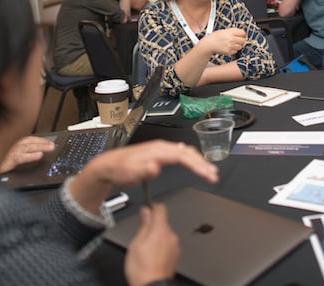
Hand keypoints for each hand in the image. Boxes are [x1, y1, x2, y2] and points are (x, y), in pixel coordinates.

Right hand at [0, 136, 54, 173]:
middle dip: (42, 141)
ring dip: (40, 146)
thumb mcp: (2, 153)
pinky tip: (39, 155)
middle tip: (52, 144)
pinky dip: (31, 156)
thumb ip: (13, 150)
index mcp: (10, 141)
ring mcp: (9, 150)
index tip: (47, 141)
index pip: (27, 138)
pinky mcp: (8, 159)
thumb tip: (27, 152)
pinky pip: (22, 157)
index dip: (38, 139)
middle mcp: (10, 143)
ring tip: (50, 147)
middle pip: (29, 141)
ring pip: (28, 147)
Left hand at [84, 140, 217, 187]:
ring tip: (210, 172)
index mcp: (156, 150)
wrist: (109, 165)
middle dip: (203, 163)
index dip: (197, 165)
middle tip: (213, 175)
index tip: (207, 174)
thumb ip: (142, 171)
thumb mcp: (128, 173)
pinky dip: (193, 160)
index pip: (182, 155)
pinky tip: (197, 166)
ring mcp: (161, 149)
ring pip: (186, 152)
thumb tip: (155, 167)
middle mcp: (161, 147)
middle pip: (188, 152)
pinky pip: (182, 154)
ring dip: (200, 161)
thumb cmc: (119, 169)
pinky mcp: (161, 154)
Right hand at [125, 204, 178, 285]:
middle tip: (141, 236)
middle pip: (162, 222)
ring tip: (145, 250)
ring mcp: (175, 246)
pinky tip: (152, 256)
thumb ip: (143, 225)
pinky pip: (168, 245)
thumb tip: (145, 211)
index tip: (146, 210)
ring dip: (157, 237)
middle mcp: (171, 236)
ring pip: (165, 234)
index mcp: (160, 230)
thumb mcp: (136, 243)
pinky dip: (161, 247)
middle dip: (152, 226)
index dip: (152, 207)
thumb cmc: (142, 269)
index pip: (160, 208)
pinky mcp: (175, 256)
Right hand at [200, 27, 246, 56]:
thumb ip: (233, 31)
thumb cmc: (216, 37)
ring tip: (233, 44)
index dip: (243, 34)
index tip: (242, 35)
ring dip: (238, 45)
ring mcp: (230, 46)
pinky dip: (234, 50)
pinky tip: (229, 47)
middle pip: (243, 40)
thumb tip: (242, 32)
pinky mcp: (228, 52)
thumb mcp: (224, 30)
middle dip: (242, 40)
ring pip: (240, 46)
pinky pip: (236, 51)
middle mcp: (231, 39)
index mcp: (230, 33)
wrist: (209, 44)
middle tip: (239, 40)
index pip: (243, 33)